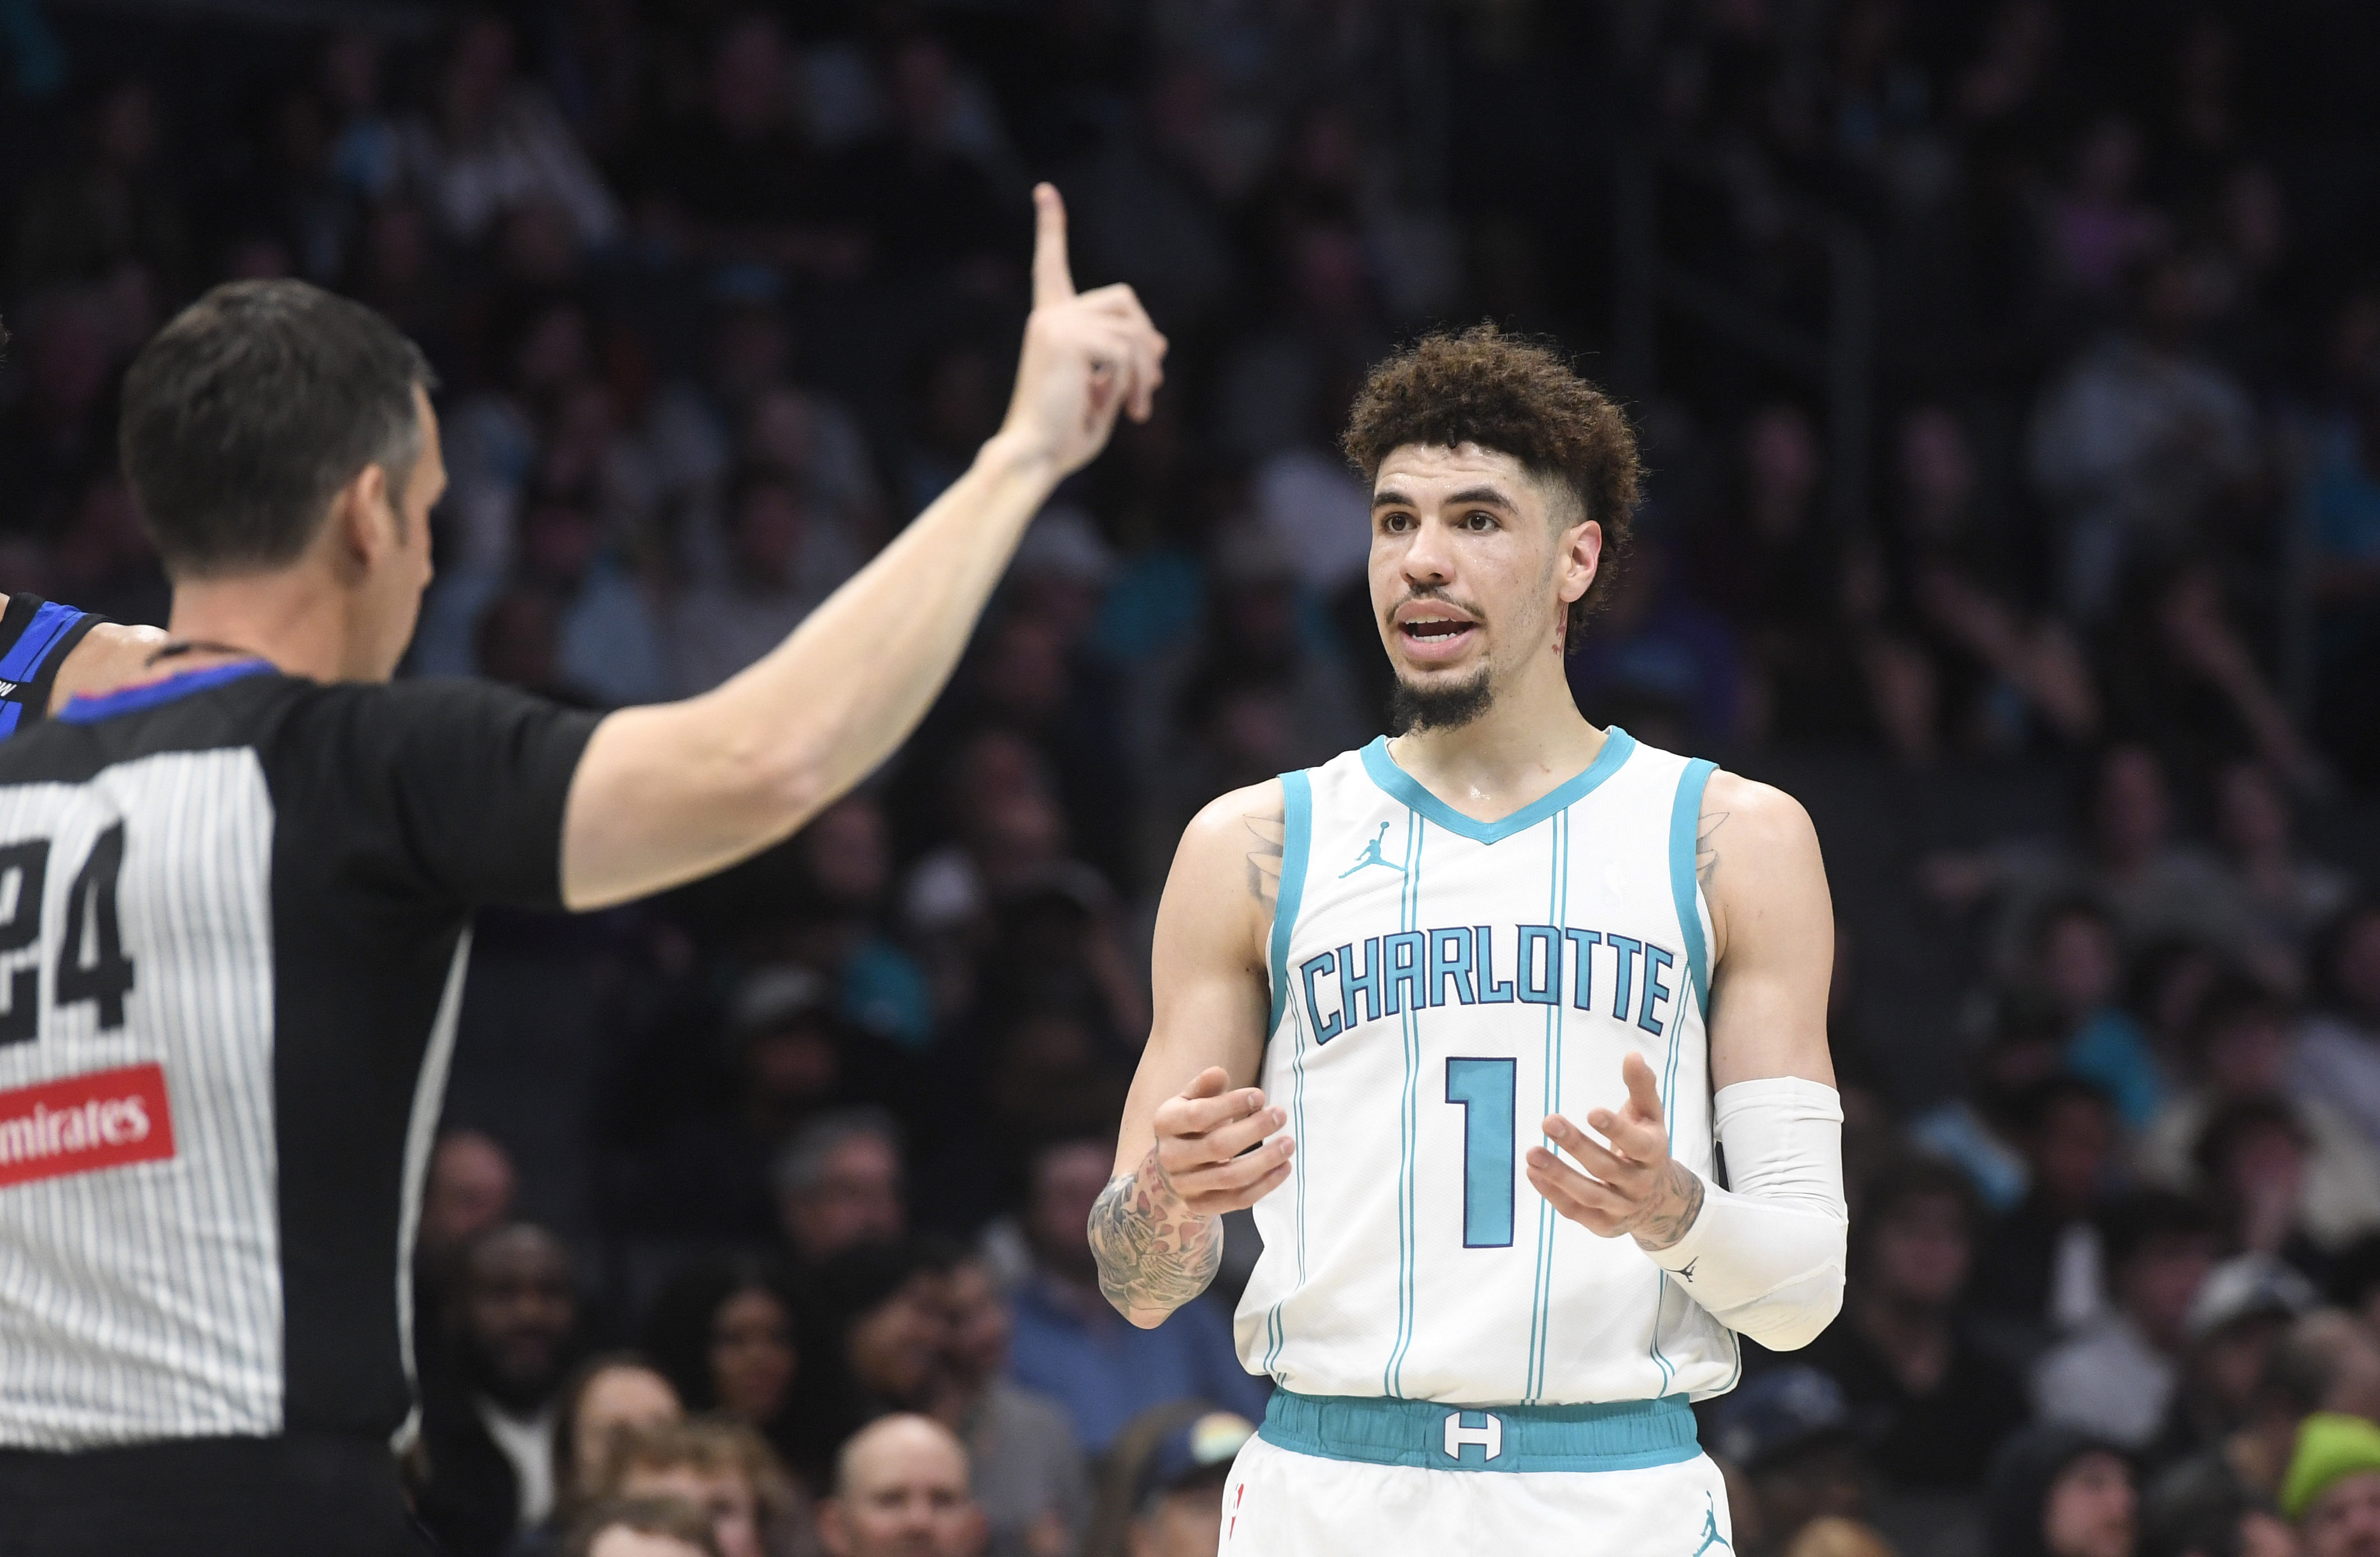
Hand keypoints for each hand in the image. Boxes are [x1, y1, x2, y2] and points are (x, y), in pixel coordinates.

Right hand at [993, 183, 1167, 478]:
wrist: (1037, 454)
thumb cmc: (1065, 433)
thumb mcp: (1105, 388)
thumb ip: (1125, 359)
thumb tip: (1159, 342)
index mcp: (1051, 321)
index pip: (1051, 264)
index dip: (1051, 227)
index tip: (1045, 190)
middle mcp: (1050, 314)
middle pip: (1125, 299)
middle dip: (1148, 340)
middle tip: (1153, 385)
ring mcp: (1056, 323)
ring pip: (1133, 331)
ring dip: (1147, 374)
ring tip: (1138, 410)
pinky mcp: (1067, 338)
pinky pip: (1125, 350)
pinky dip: (1135, 383)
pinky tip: (1123, 412)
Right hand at [1150, 1066, 1295, 1216]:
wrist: (1174, 1165)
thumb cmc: (1190, 1124)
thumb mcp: (1191, 1099)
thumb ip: (1205, 1087)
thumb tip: (1218, 1073)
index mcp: (1165, 1122)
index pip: (1199, 1115)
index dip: (1232, 1104)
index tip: (1261, 1096)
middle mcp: (1170, 1157)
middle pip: (1217, 1147)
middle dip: (1254, 1130)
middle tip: (1281, 1115)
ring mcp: (1184, 1185)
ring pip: (1230, 1177)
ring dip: (1265, 1160)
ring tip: (1288, 1143)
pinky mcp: (1201, 1205)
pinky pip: (1238, 1200)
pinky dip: (1266, 1185)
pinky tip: (1285, 1167)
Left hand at [1527, 1052, 1704, 1249]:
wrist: (1658, 1199)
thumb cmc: (1644, 1144)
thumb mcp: (1648, 1115)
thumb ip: (1641, 1087)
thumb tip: (1632, 1055)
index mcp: (1653, 1153)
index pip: (1637, 1144)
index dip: (1616, 1129)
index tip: (1591, 1112)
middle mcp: (1639, 1184)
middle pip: (1607, 1168)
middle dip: (1577, 1145)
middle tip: (1548, 1121)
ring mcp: (1621, 1208)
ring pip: (1589, 1193)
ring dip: (1558, 1174)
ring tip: (1531, 1152)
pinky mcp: (1603, 1225)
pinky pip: (1575, 1211)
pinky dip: (1552, 1194)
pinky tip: (1532, 1172)